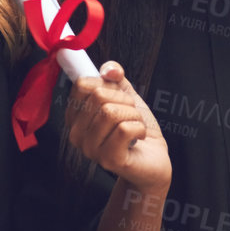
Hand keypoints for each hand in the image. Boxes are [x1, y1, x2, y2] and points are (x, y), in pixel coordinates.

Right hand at [67, 61, 170, 195]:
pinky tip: (139, 138)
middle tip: (131, 115)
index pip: (82, 84)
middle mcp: (76, 134)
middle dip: (125, 100)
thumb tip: (110, 70)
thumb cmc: (135, 127)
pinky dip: (139, 128)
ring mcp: (90, 149)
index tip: (118, 96)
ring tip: (135, 126)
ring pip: (111, 112)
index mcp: (75, 116)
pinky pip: (124, 129)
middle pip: (98, 96)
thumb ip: (114, 78)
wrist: (154, 159)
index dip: (107, 84)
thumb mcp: (126, 96)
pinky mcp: (108, 159)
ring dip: (134, 115)